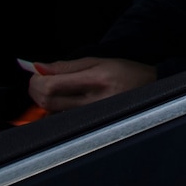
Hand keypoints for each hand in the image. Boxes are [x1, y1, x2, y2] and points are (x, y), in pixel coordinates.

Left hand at [29, 57, 156, 112]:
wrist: (150, 90)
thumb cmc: (126, 73)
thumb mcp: (98, 61)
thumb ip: (67, 66)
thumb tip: (39, 67)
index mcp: (97, 80)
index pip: (52, 85)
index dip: (36, 80)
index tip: (35, 73)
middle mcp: (93, 101)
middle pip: (47, 101)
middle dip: (35, 89)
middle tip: (38, 80)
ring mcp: (91, 116)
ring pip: (51, 111)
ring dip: (44, 98)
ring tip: (52, 87)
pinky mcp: (89, 124)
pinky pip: (61, 118)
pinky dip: (54, 108)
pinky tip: (61, 99)